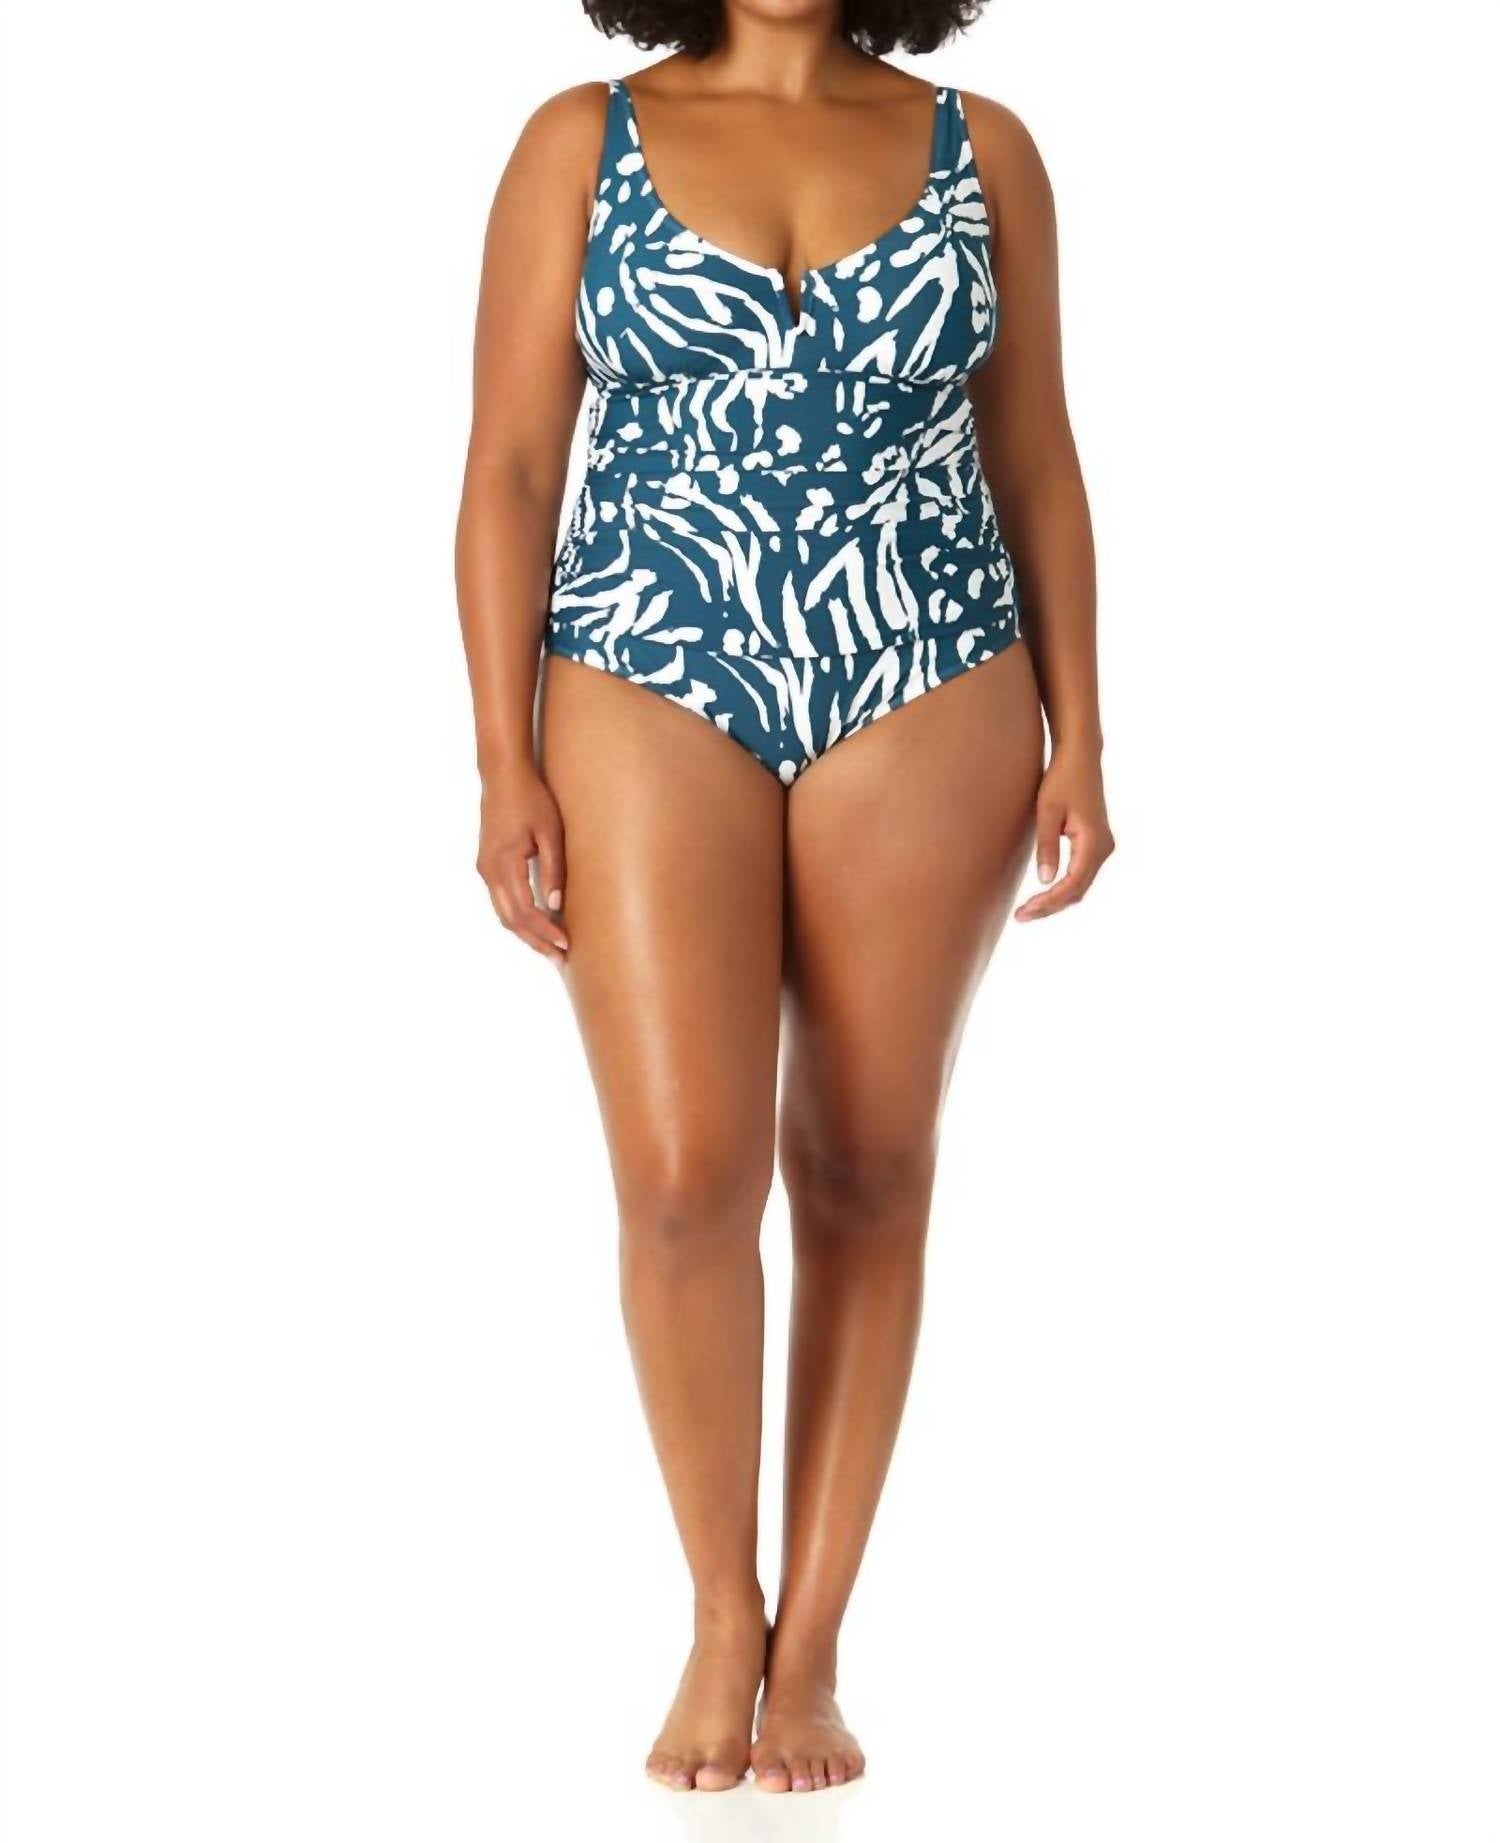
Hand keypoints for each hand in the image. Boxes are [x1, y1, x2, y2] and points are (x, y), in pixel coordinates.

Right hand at [476, 764, 569, 963]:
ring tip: (550, 947)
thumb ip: (553, 869)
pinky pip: (500, 901)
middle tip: (559, 958)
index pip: (524, 911)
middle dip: (535, 941)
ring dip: (525, 933)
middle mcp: (489, 871)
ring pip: (503, 913)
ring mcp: (485, 869)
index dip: (544, 931)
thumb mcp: (550, 832)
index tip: (565, 944)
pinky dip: (517, 918)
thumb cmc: (530, 799)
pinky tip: (536, 924)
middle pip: (510, 920)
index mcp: (504, 863)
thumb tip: (556, 904)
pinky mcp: (487, 865)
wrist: (503, 776)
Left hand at [1014, 745, 1113, 921]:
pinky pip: (1081, 874)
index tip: (1025, 911)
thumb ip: (1047, 846)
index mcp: (1094, 842)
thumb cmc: (1062, 779)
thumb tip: (1045, 881)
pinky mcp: (1096, 844)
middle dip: (1050, 906)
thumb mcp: (1048, 811)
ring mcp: (1103, 847)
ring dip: (1056, 900)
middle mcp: (1104, 848)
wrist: (1080, 758)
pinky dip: (1063, 888)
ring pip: (1080, 886)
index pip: (1072, 884)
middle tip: (1021, 916)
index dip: (1049, 902)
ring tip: (1028, 910)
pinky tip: (1042, 894)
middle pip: (1078, 891)